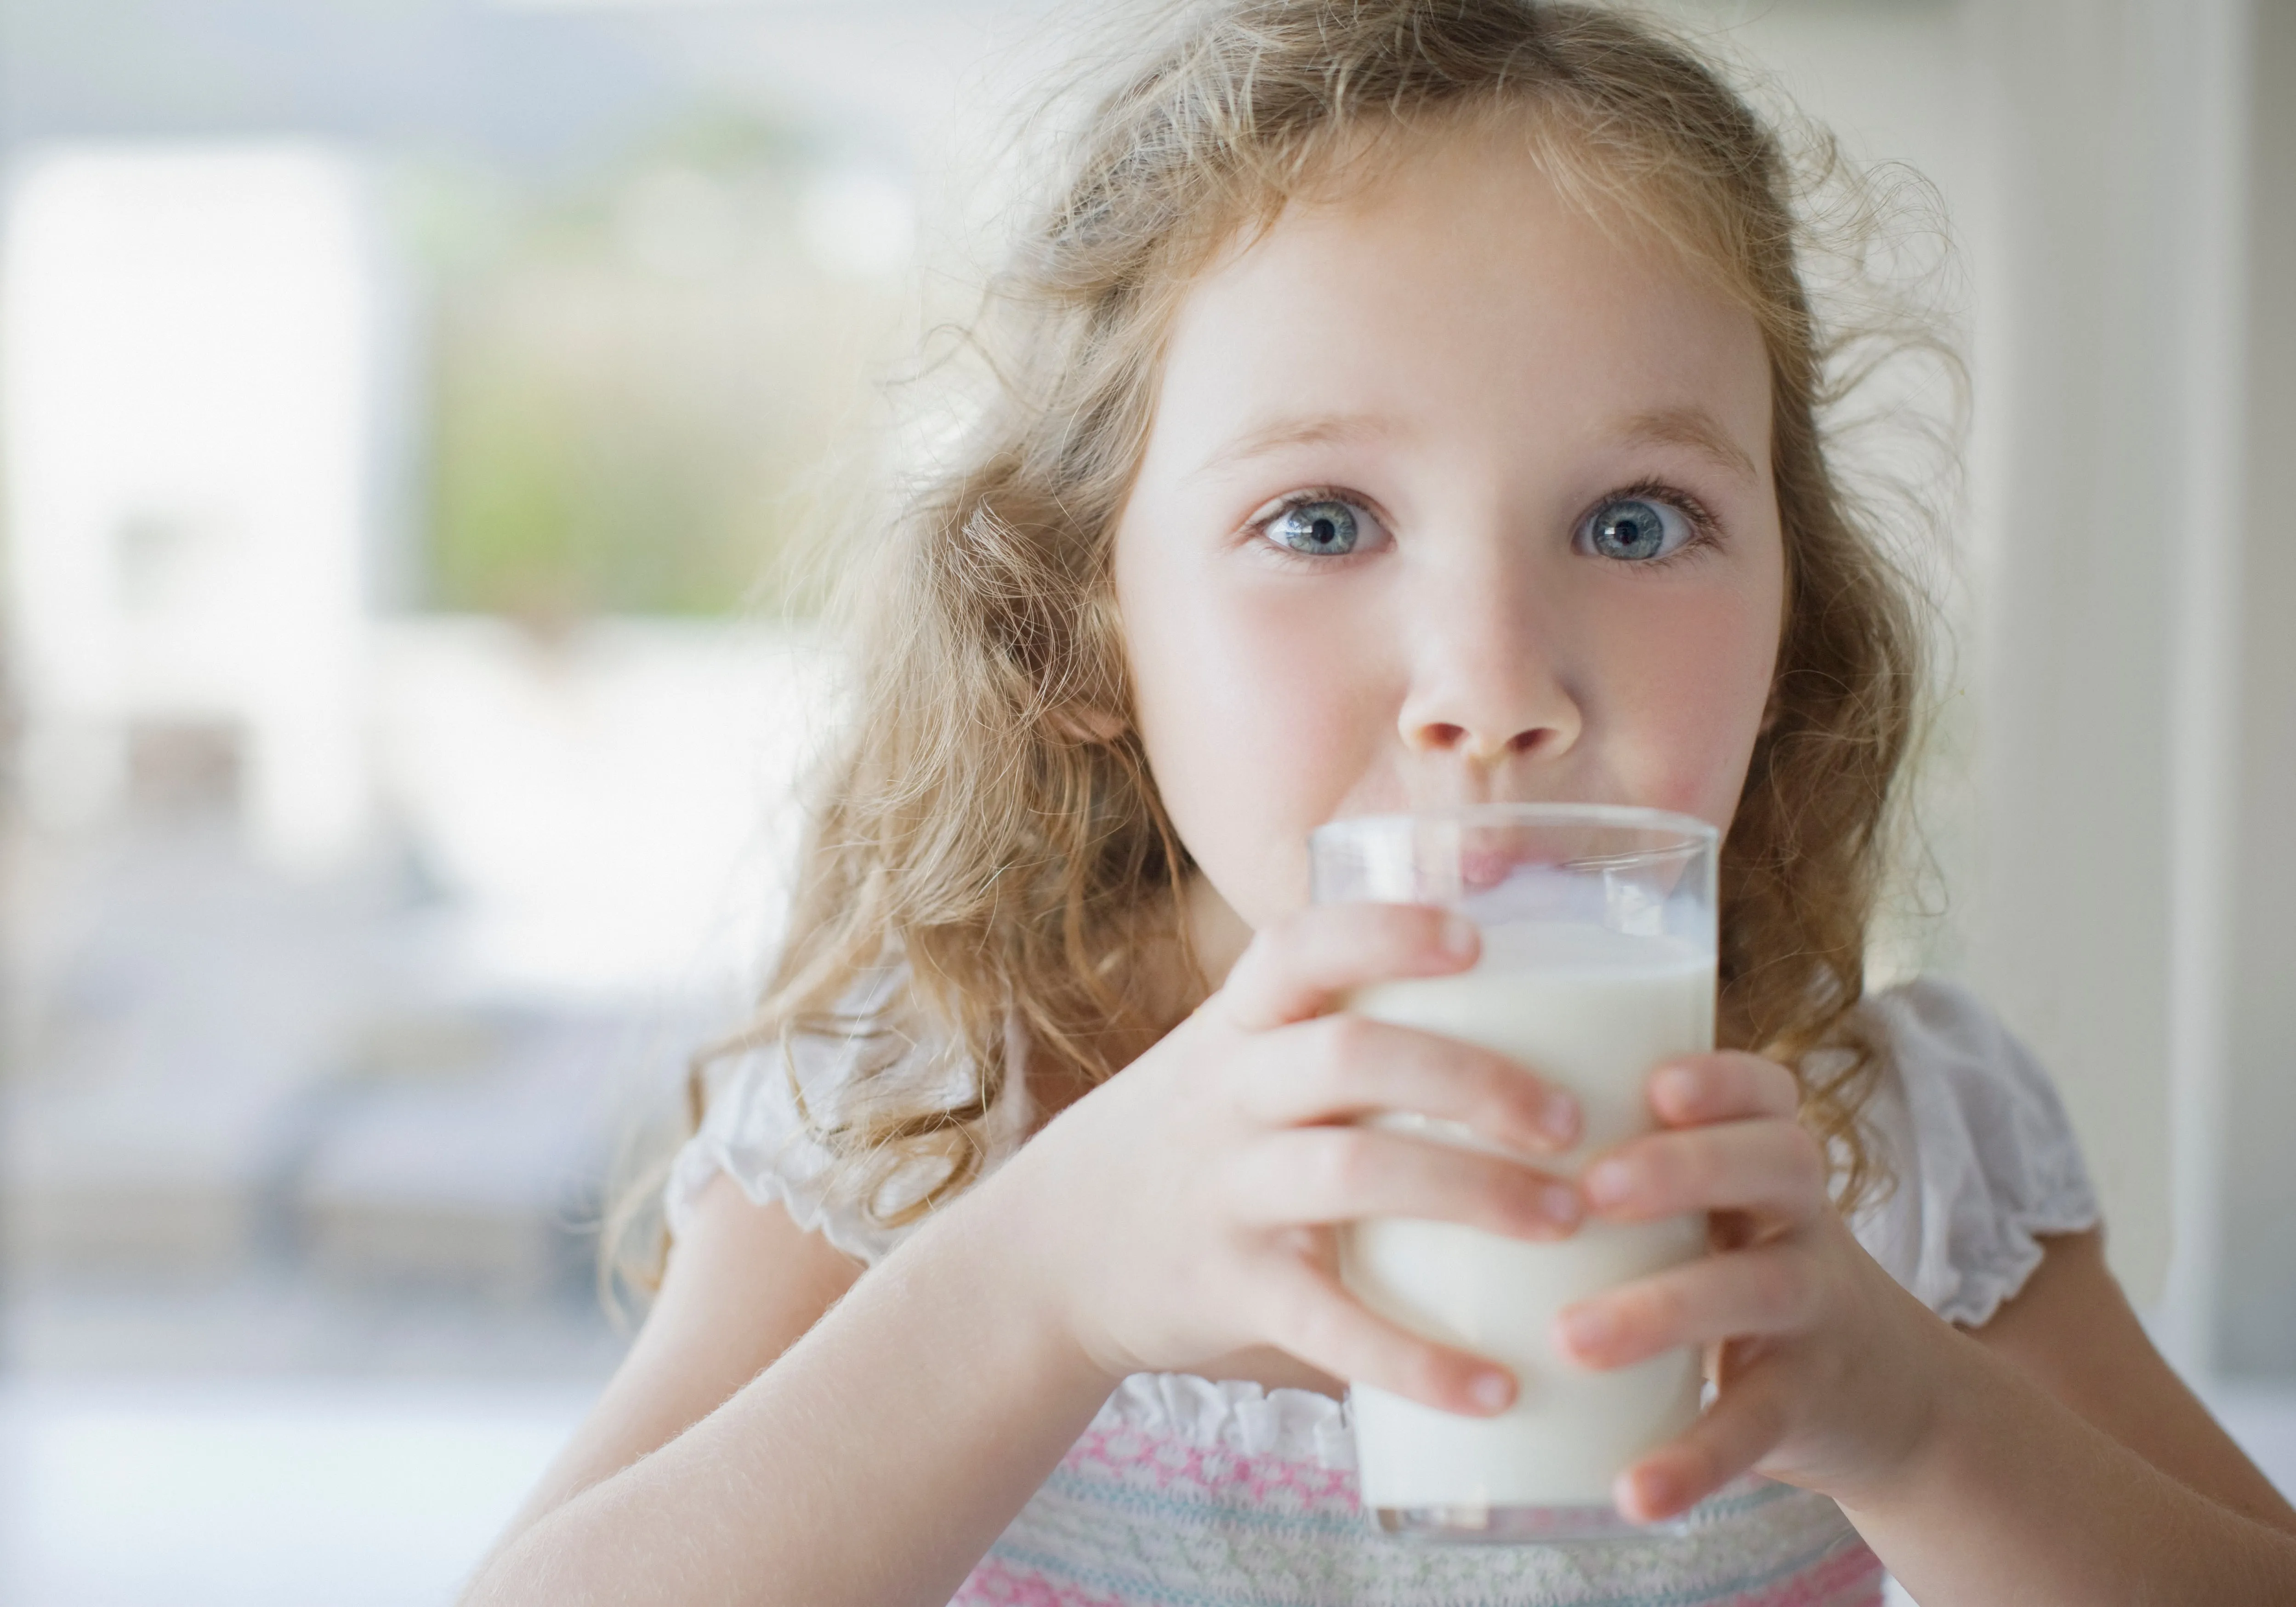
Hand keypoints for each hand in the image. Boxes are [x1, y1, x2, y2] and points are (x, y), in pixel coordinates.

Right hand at [974, 903, 1585, 1416]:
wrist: (1047, 1254)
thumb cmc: (1192, 1146)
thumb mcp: (1235, 1067)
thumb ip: (1339, 1045)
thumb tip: (1529, 1033)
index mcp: (1236, 1027)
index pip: (1298, 947)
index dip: (1386, 932)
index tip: (1475, 938)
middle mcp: (1226, 1095)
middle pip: (1351, 1055)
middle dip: (1473, 1078)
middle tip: (1571, 1118)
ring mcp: (1222, 1192)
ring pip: (1351, 1171)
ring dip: (1472, 1192)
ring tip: (1567, 1222)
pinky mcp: (1226, 1290)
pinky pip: (1328, 1325)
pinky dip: (1417, 1360)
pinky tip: (1496, 1388)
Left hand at [1553, 1053, 1952, 1520]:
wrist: (1877, 1388)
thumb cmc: (1734, 1268)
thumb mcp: (1705, 1208)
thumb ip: (1612, 1174)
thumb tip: (1435, 1148)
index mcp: (1762, 1159)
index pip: (1766, 1092)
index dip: (1722, 1079)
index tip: (1656, 1082)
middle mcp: (1798, 1218)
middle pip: (1773, 1165)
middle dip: (1684, 1169)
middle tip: (1591, 1190)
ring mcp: (1810, 1307)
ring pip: (1757, 1288)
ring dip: (1663, 1309)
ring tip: (1572, 1339)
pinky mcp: (1806, 1399)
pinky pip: (1755, 1425)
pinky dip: (1695, 1459)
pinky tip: (1635, 1492)